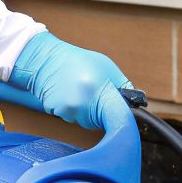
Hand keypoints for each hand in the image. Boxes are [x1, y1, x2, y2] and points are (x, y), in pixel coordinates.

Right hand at [0, 32, 131, 130]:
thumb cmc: (76, 61)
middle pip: (103, 122)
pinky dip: (75, 110)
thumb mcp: (106, 66)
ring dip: (88, 111)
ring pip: (88, 122)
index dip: (124, 118)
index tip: (125, 116)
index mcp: (99, 90)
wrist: (45, 60)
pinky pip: (74, 119)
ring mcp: (70, 111)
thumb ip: (122, 86)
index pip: (119, 117)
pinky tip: (70, 95)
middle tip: (97, 92)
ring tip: (81, 90)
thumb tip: (136, 103)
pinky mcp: (59, 114)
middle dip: (104, 111)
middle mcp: (83, 104)